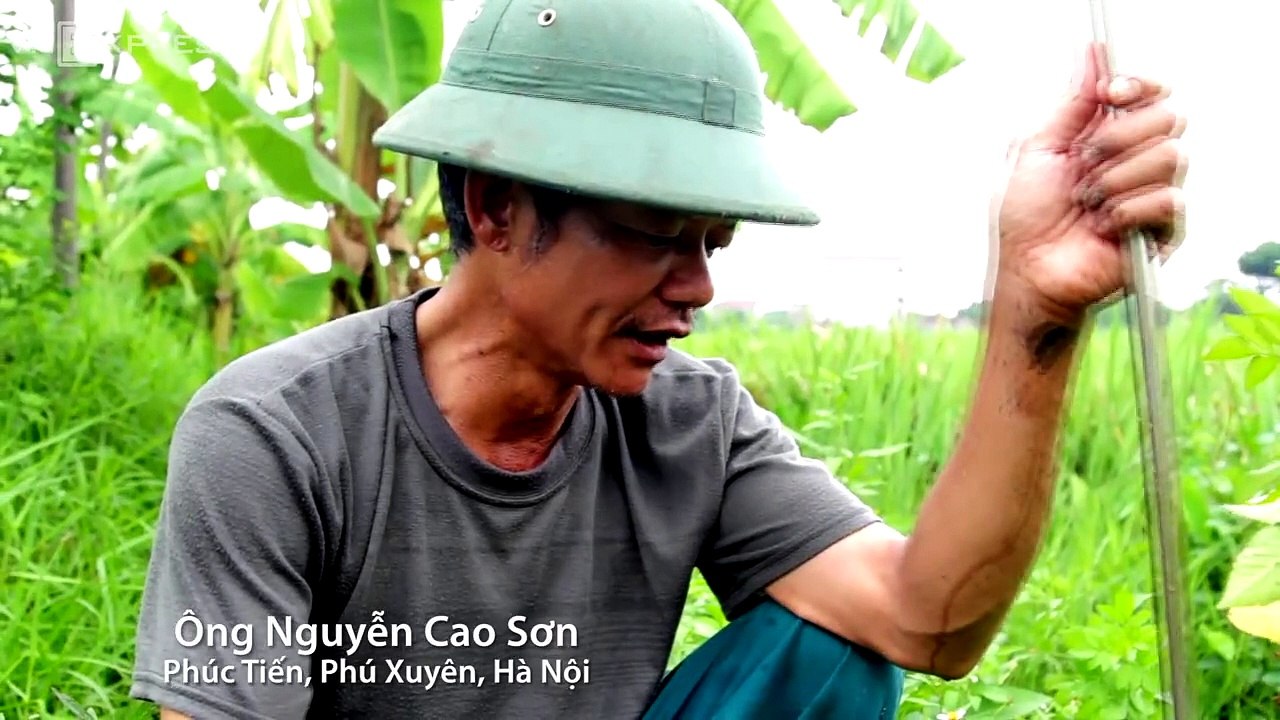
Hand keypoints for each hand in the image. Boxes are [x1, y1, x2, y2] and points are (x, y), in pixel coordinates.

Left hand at [995, 42, 1187, 326]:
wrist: (1028, 269)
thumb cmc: (1026, 216)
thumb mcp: (1037, 148)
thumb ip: (1071, 102)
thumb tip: (1093, 54)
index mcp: (1110, 135)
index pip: (1151, 93)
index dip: (1137, 85)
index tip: (1108, 93)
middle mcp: (1138, 159)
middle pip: (1169, 117)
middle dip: (1119, 138)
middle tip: (1084, 165)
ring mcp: (1154, 193)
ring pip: (1170, 157)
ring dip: (1115, 179)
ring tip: (1088, 203)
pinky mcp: (1164, 230)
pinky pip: (1167, 200)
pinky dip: (1126, 211)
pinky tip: (1103, 227)